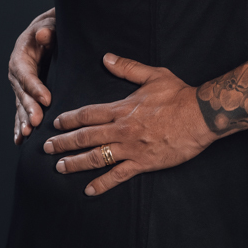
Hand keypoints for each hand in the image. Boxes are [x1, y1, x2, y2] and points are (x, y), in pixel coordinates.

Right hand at [9, 8, 55, 142]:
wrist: (45, 33)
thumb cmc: (49, 29)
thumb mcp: (48, 26)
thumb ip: (47, 30)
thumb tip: (42, 34)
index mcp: (20, 56)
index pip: (26, 74)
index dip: (35, 87)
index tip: (47, 100)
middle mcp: (16, 73)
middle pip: (22, 93)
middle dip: (29, 108)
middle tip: (36, 122)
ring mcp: (19, 85)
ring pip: (20, 104)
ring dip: (23, 120)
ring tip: (26, 134)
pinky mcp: (25, 94)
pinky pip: (21, 110)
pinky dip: (20, 124)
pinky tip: (20, 139)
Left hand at [42, 54, 215, 195]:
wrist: (200, 116)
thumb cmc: (179, 95)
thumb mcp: (154, 75)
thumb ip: (128, 67)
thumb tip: (106, 57)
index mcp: (122, 108)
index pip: (88, 114)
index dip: (69, 119)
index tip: (56, 123)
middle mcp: (121, 129)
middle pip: (85, 136)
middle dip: (64, 142)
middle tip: (46, 148)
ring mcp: (130, 148)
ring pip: (96, 157)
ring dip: (75, 162)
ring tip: (59, 167)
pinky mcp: (143, 163)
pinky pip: (118, 175)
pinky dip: (102, 184)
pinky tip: (89, 190)